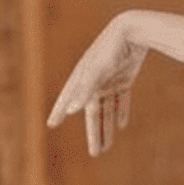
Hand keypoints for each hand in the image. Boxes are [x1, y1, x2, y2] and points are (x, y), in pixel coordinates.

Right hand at [47, 14, 146, 155]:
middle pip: (93, 113)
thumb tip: (72, 111)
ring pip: (108, 109)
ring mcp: (109, 80)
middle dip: (95, 133)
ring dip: (108, 127)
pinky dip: (122, 111)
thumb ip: (85, 90)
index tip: (51, 124)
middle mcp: (93, 81)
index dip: (60, 112)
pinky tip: (122, 125)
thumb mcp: (96, 71)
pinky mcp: (124, 78)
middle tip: (95, 153)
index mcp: (83, 79)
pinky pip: (122, 99)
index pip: (69, 101)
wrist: (132, 31)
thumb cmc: (110, 50)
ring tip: (108, 146)